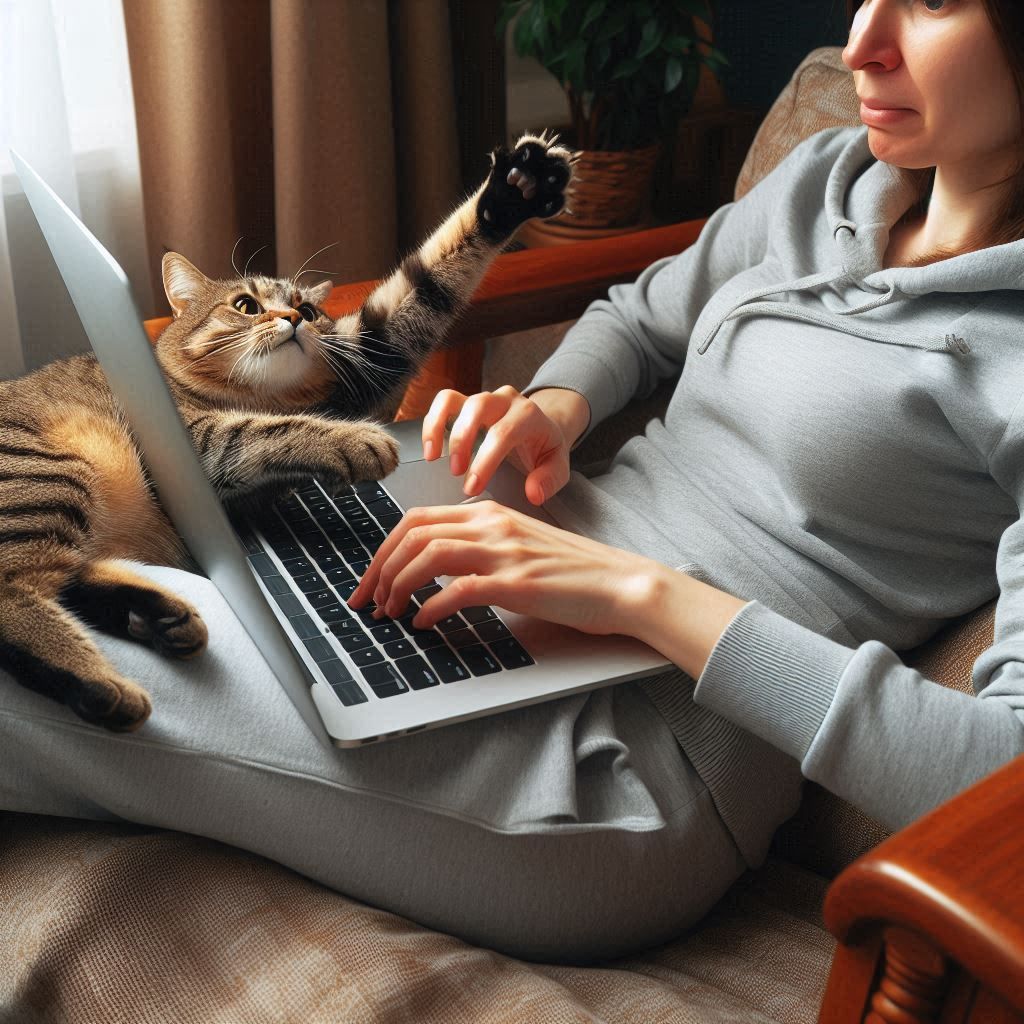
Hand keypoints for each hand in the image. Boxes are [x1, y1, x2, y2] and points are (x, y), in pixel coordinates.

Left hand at [347, 499, 659, 635]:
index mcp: (488, 512)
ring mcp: (504, 552)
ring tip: (390, 613)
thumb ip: (479, 548)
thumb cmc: (571, 572)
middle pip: (413, 534)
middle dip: (378, 569)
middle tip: (365, 601)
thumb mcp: (518, 546)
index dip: (383, 549)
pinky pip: (458, 590)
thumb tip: (434, 574)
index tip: (369, 579)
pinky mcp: (517, 583)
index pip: (417, 518)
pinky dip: (431, 608)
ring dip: (398, 587)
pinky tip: (423, 623)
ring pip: (428, 556)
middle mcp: (492, 524)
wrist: (620, 583)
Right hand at [421, 385, 585, 505]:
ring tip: (432, 457)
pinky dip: (432, 422)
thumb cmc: (545, 447)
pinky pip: (443, 402)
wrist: (543, 425)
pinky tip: (429, 447)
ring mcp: (483, 399)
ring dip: (439, 427)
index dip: (485, 460)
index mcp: (528, 414)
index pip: (503, 433)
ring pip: (453, 399)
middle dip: (461, 441)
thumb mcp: (558, 465)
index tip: (472, 486)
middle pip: (476, 408)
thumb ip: (549, 480)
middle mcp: (504, 400)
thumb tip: (533, 493)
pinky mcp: (467, 402)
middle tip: (456, 472)